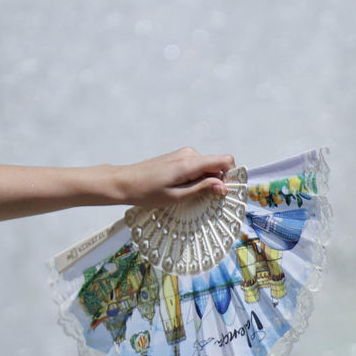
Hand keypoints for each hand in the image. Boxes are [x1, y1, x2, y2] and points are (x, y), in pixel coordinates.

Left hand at [112, 147, 234, 206]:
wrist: (125, 182)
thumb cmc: (147, 192)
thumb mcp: (176, 196)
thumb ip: (201, 189)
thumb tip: (224, 186)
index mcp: (190, 162)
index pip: (225, 160)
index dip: (230, 175)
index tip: (225, 193)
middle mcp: (190, 154)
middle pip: (216, 165)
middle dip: (216, 182)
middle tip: (204, 201)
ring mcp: (183, 154)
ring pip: (207, 167)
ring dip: (205, 181)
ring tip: (188, 197)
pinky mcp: (178, 157)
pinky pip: (197, 166)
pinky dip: (196, 178)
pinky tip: (182, 190)